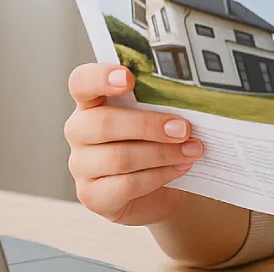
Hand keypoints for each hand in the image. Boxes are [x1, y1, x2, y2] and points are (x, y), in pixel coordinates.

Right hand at [64, 63, 202, 225]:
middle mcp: (80, 131)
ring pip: (118, 157)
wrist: (159, 190)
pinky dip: (160, 175)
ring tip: (192, 150)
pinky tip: (180, 168)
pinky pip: (126, 185)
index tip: (129, 78)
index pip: (81, 82)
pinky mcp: (92, 195)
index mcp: (92, 103)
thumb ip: (162, 103)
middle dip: (149, 125)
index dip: (100, 77)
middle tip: (184, 128)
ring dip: (162, 153)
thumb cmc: (157, 142)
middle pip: (103, 123)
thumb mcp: (158, 116)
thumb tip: (193, 97)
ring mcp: (81, 165)